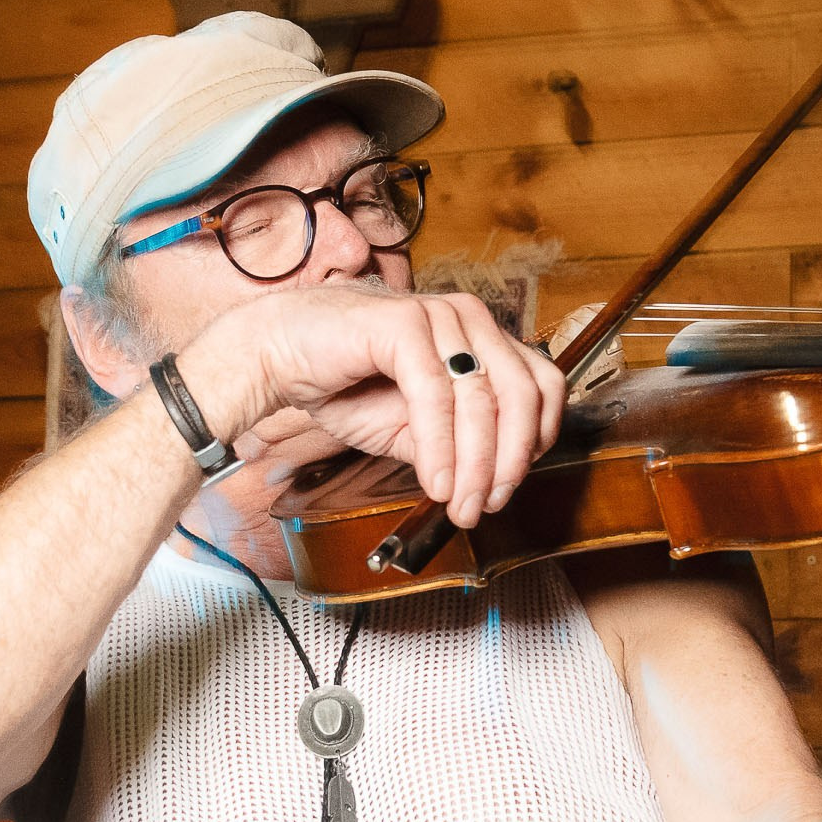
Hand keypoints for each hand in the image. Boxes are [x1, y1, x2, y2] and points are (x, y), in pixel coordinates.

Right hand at [194, 283, 567, 526]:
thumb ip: (458, 445)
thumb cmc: (344, 382)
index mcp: (481, 337)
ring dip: (475, 464)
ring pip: (482, 400)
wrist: (279, 356)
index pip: (542, 385)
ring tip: (459, 502)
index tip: (510, 486)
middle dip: (510, 461)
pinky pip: (436, 396)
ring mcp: (439, 317)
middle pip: (522, 395)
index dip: (537, 441)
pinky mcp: (403, 324)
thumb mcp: (415, 428)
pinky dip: (440, 448)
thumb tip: (493, 483)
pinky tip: (434, 481)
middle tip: (487, 504)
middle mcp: (468, 319)